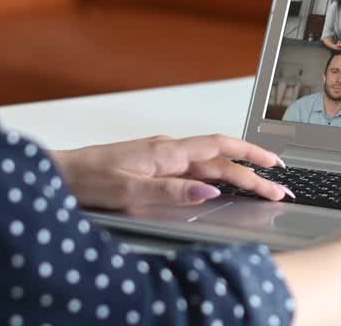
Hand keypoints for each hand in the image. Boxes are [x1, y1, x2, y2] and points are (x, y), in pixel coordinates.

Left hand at [52, 135, 292, 211]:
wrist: (60, 173)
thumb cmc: (89, 179)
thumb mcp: (130, 192)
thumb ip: (171, 192)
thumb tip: (209, 192)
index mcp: (167, 152)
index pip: (220, 149)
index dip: (252, 156)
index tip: (276, 170)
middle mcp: (168, 149)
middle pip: (221, 158)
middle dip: (253, 172)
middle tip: (280, 189)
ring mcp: (161, 155)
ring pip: (209, 163)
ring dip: (237, 173)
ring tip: (262, 185)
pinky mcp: (153, 164)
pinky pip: (193, 168)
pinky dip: (216, 175)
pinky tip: (222, 185)